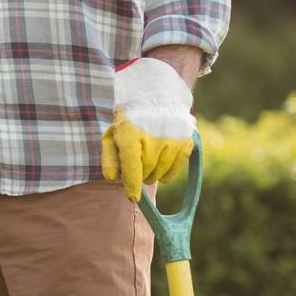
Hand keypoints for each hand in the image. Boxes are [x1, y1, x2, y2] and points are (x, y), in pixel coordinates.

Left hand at [101, 57, 195, 201]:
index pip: (132, 166)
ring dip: (152, 174)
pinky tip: (160, 164)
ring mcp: (172, 140)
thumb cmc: (129, 121)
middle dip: (139, 174)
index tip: (133, 198)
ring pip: (161, 173)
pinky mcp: (186, 142)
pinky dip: (167, 173)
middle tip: (136, 165)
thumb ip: (110, 158)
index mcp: (131, 134)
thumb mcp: (112, 135)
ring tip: (147, 161)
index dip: (132, 184)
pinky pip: (175, 169)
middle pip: (146, 172)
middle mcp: (153, 138)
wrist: (154, 98)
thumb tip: (112, 178)